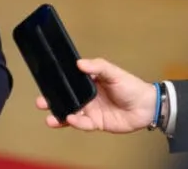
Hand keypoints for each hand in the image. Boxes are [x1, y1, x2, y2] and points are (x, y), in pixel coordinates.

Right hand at [35, 58, 156, 133]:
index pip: (69, 82)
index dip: (56, 83)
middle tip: (40, 102)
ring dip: (59, 115)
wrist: (146, 106)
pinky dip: (76, 123)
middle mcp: (87, 97)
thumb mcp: (114, 72)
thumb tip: (79, 63)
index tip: (44, 82)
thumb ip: (97, 66)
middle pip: (65, 99)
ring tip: (50, 117)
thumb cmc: (131, 86)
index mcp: (88, 83)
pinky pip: (83, 124)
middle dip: (51, 101)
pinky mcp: (96, 123)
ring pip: (70, 113)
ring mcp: (91, 110)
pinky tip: (71, 119)